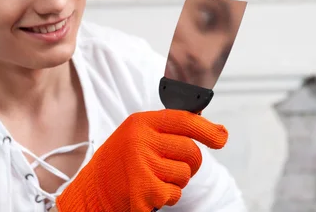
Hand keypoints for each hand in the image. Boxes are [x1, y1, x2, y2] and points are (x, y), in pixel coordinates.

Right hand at [55, 109, 227, 211]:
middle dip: (189, 163)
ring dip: (175, 181)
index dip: (207, 129)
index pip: (183, 120)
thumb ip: (172, 129)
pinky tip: (149, 190)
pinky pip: (174, 193)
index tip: (222, 138)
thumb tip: (220, 132)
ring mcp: (142, 165)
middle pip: (191, 151)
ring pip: (185, 174)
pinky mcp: (143, 190)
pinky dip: (167, 196)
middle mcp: (141, 140)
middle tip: (170, 165)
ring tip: (153, 177)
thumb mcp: (140, 134)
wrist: (94, 188)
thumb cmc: (123, 160)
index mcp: (141, 123)